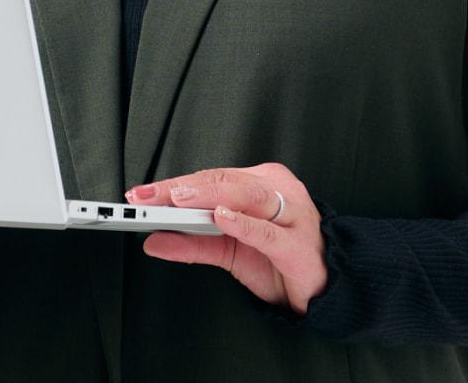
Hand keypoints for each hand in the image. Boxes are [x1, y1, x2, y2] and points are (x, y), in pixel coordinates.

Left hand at [130, 163, 326, 313]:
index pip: (212, 177)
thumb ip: (192, 244)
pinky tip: (222, 218)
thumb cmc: (279, 261)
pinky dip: (242, 224)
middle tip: (151, 196)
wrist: (324, 288)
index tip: (143, 193)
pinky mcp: (298, 244)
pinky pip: (268, 231)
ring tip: (180, 200)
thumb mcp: (229, 251)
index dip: (175, 184)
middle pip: (225, 181)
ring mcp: (292, 214)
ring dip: (209, 196)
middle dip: (183, 188)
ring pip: (247, 196)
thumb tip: (153, 241)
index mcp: (261, 184)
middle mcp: (278, 191)